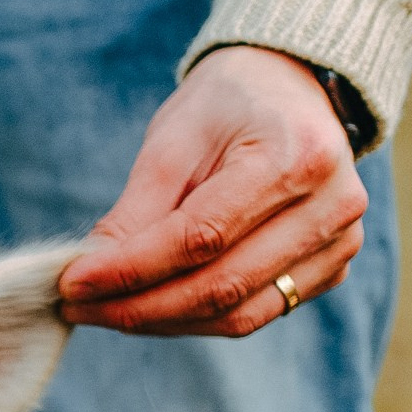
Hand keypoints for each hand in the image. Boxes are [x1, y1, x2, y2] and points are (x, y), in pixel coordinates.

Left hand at [58, 47, 367, 337]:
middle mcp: (332, 206)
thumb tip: (90, 273)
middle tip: (78, 308)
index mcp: (297, 157)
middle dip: (138, 308)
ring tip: (106, 310)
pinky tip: (152, 305)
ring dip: (163, 322)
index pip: (202, 237)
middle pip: (222, 286)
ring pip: (238, 314)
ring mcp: (340, 243)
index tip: (71, 284)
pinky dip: (196, 318)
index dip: (131, 269)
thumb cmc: (227, 105)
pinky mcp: (331, 269)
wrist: (291, 88)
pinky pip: (255, 313)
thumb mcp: (173, 139)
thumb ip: (137, 211)